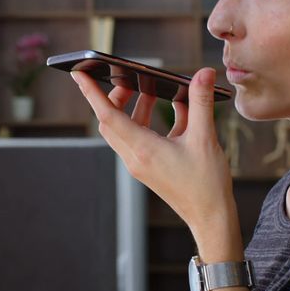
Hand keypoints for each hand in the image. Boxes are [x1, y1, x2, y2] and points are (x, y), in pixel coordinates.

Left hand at [71, 68, 241, 258]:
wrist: (210, 218)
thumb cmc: (206, 183)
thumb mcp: (205, 138)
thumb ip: (201, 102)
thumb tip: (204, 73)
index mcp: (143, 150)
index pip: (108, 115)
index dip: (92, 92)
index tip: (79, 73)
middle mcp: (135, 158)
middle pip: (111, 122)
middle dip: (115, 97)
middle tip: (129, 80)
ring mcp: (140, 165)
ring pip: (125, 130)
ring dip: (135, 109)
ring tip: (153, 93)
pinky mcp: (148, 168)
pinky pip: (140, 139)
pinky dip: (150, 122)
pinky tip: (176, 113)